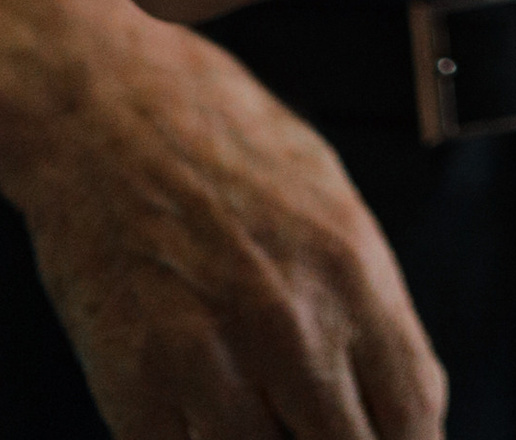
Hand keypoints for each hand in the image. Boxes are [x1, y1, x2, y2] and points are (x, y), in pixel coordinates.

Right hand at [0, 6, 443, 439]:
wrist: (101, 107)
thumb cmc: (218, 139)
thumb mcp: (326, 196)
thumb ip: (363, 295)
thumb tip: (393, 389)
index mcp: (350, 271)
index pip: (414, 413)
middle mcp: (292, 326)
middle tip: (319, 429)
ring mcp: (211, 364)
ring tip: (261, 418)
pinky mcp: (135, 388)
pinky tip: (197, 423)